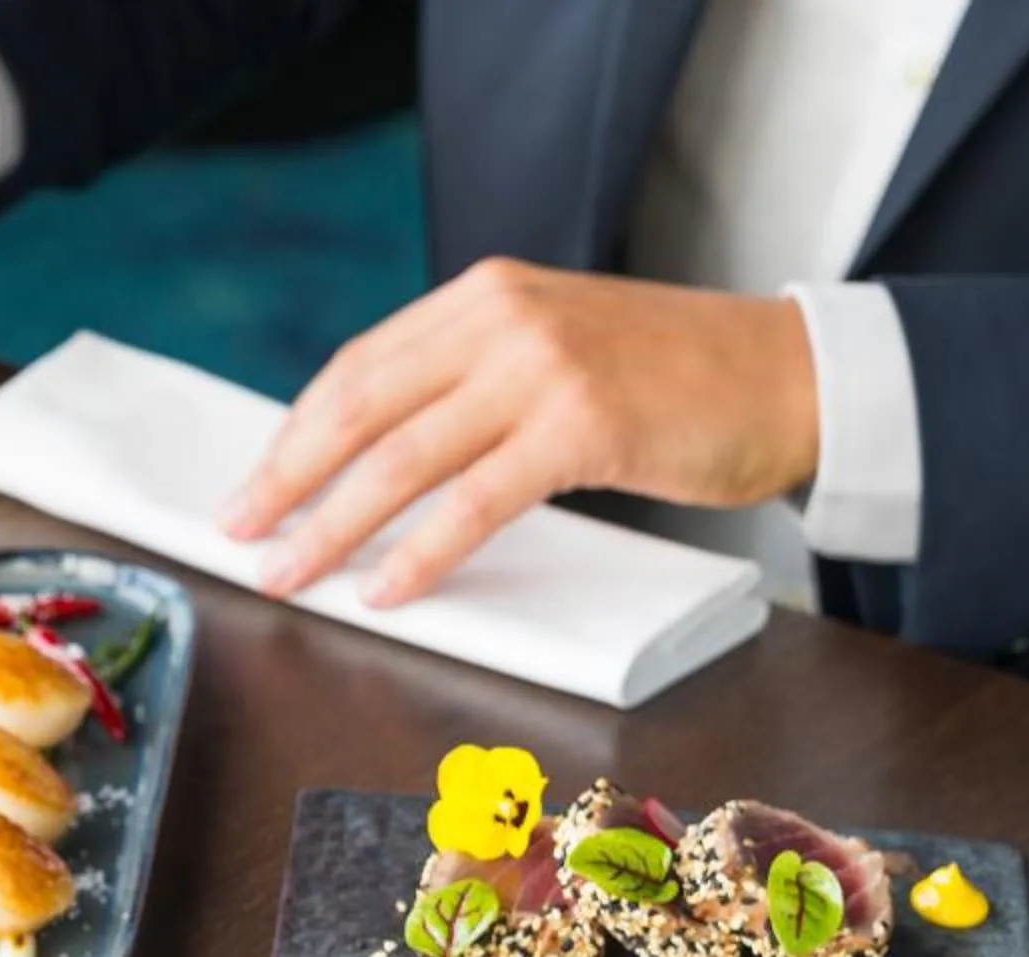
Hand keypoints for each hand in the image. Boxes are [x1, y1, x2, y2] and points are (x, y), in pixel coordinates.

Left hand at [221, 260, 820, 607]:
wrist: (790, 375)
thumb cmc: (671, 381)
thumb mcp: (555, 350)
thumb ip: (474, 382)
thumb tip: (378, 461)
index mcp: (483, 297)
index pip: (357, 369)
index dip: (295, 434)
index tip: (253, 488)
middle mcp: (501, 318)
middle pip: (358, 407)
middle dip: (287, 478)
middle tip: (239, 534)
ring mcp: (541, 368)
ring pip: (401, 458)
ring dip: (331, 525)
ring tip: (288, 573)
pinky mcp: (582, 424)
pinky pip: (473, 500)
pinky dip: (419, 550)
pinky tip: (384, 587)